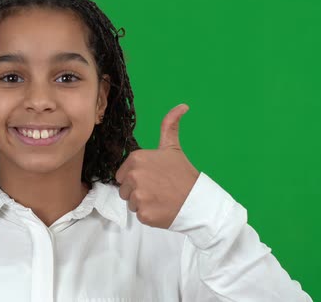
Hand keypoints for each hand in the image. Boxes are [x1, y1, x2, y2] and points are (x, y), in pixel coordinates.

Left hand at [115, 103, 199, 228]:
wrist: (197, 201)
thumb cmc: (183, 174)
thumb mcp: (172, 148)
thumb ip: (169, 125)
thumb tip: (182, 106)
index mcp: (136, 159)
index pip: (123, 174)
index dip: (137, 178)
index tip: (153, 178)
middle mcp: (134, 175)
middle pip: (124, 189)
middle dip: (138, 191)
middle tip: (157, 189)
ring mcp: (138, 195)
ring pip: (130, 202)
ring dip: (142, 203)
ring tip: (159, 198)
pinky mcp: (143, 213)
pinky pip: (138, 214)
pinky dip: (148, 214)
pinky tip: (161, 208)